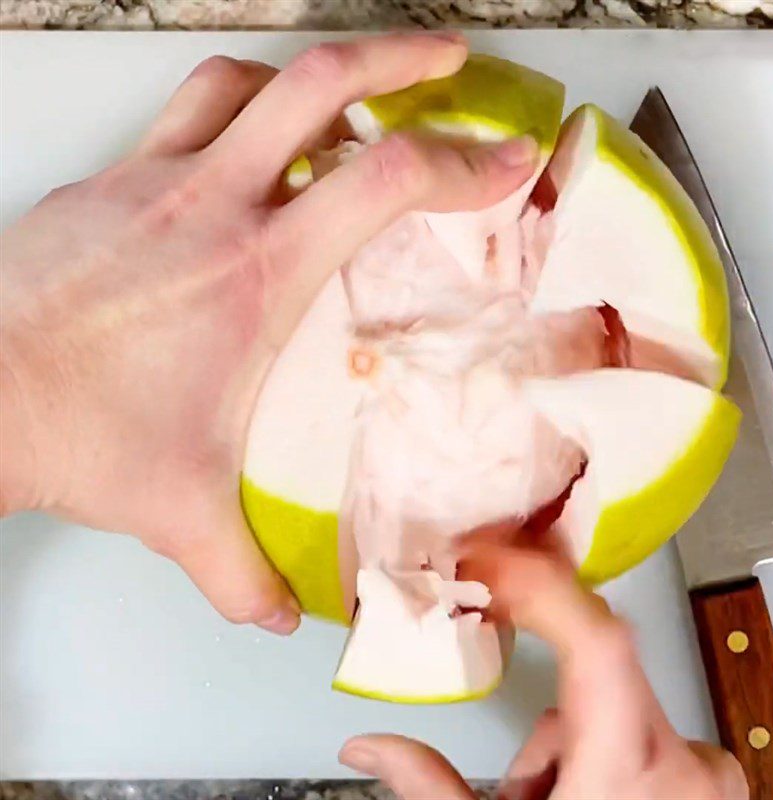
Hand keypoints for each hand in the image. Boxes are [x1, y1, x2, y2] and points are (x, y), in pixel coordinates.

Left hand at [0, 33, 538, 633]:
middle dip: (402, 55)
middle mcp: (210, 208)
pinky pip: (186, 112)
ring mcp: (152, 183)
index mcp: (256, 276)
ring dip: (311, 75)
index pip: (385, 184)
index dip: (462, 161)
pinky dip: (235, 106)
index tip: (506, 160)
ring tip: (351, 93)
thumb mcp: (182, 511)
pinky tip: (249, 142)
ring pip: (246, 79)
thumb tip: (277, 613)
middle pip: (322, 84)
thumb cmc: (75, 437)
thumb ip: (242, 569)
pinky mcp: (107, 184)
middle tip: (448, 56)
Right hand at [339, 543, 747, 799]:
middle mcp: (684, 763)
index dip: (540, 586)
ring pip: (617, 707)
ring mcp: (707, 772)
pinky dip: (606, 754)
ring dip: (569, 743)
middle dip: (541, 716)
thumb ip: (430, 786)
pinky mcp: (714, 778)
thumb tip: (365, 746)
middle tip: (518, 772)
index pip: (595, 639)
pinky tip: (587, 796)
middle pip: (594, 677)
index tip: (490, 561)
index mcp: (627, 770)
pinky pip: (649, 732)